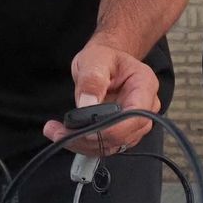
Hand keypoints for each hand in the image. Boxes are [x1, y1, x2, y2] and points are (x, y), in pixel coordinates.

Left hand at [41, 39, 159, 157]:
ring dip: (83, 144)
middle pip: (125, 135)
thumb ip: (92, 81)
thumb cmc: (103, 58)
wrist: (103, 63)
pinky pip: (105, 145)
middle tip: (60, 131)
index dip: (113, 129)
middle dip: (91, 138)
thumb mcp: (94, 60)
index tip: (86, 130)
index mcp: (145, 85)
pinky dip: (84, 144)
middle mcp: (145, 107)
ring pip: (113, 145)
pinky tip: (65, 134)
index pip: (136, 116)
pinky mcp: (121, 132)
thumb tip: (87, 105)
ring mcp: (134, 123)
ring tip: (57, 132)